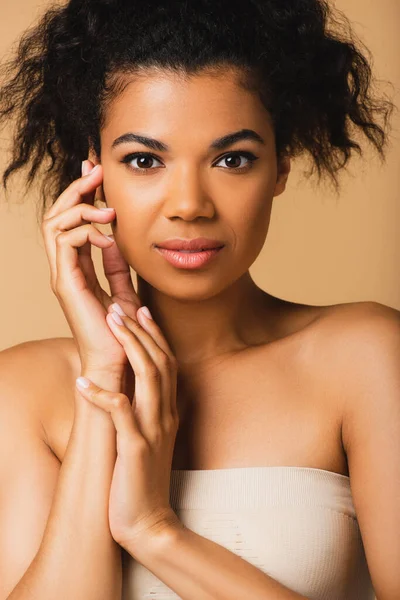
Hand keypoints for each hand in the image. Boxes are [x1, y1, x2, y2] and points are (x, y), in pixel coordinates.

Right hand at [41, 159, 141, 382]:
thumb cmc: (121, 330)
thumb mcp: (123, 288)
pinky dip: (85, 233)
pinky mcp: (66, 285)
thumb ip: (117, 264)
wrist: (120, 361)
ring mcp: (62, 276)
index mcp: (76, 267)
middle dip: (75, 190)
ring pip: (54, 226)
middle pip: (55, 217)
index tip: (96, 173)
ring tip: (108, 208)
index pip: (70, 222)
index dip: (81, 195)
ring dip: (80, 208)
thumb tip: (117, 237)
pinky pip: (65, 245)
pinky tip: (108, 237)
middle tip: (95, 171)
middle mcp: (64, 268)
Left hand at [75, 304, 181, 553]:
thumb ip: (147, 411)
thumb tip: (132, 389)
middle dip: (140, 332)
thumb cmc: (142, 479)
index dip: (154, 335)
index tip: (141, 310)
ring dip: (129, 348)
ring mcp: (152, 430)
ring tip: (111, 327)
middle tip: (121, 307)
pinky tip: (83, 383)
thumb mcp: (149, 438)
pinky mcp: (135, 448)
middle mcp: (165, 415)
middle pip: (160, 361)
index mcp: (168, 411)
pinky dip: (102, 395)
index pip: (167, 362)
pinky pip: (120, 413)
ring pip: (148, 377)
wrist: (149, 523)